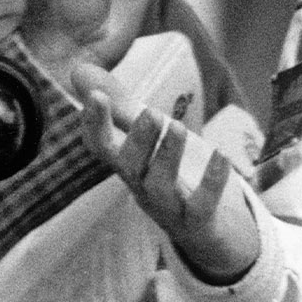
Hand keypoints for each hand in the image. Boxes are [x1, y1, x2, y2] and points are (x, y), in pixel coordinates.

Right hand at [75, 65, 259, 285]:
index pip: (101, 148)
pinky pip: (202, 205)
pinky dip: (212, 181)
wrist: (208, 232)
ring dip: (167, 156)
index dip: (95, 125)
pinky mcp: (198, 221)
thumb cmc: (174, 176)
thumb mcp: (149, 139)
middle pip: (130, 168)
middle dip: (137, 140)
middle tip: (150, 112)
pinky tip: (222, 154)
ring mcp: (169, 207)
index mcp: (129, 165)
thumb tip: (80, 69)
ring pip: (160, 186)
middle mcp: (142, 187)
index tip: (95, 96)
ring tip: (177, 126)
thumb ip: (121, 106)